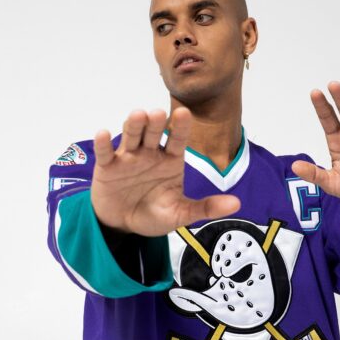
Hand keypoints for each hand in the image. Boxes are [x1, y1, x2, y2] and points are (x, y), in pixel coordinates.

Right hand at [91, 107, 240, 235]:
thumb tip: (236, 204)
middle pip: (153, 133)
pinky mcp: (107, 167)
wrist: (124, 226)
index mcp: (170, 161)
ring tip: (137, 115)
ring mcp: (128, 158)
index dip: (180, 127)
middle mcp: (150, 154)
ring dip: (133, 125)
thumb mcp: (181, 214)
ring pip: (131, 136)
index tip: (184, 113)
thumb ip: (206, 208)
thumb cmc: (153, 214)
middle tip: (157, 114)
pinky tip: (103, 134)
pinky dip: (103, 144)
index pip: (177, 140)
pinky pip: (105, 153)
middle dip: (155, 123)